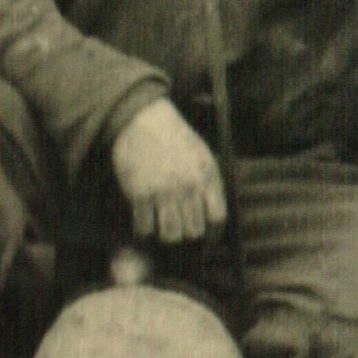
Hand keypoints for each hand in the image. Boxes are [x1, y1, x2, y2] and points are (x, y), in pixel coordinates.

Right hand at [110, 98, 226, 242]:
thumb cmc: (176, 138)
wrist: (144, 120)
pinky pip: (144, 228)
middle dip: (187, 233)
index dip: (213, 232)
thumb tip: (213, 218)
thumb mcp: (203, 156)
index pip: (217, 218)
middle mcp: (187, 187)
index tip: (207, 237)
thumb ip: (209, 184)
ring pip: (170, 235)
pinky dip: (144, 228)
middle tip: (180, 227)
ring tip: (163, 225)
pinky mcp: (140, 194)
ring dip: (166, 234)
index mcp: (206, 176)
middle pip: (193, 231)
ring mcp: (163, 191)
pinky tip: (145, 218)